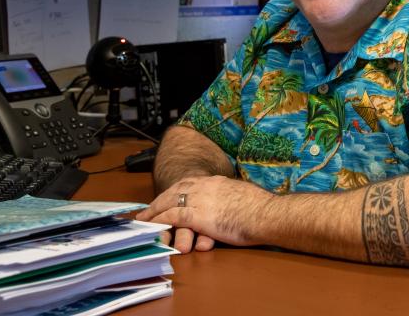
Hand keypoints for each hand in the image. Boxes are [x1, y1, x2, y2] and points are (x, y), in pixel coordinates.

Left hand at [136, 175, 271, 252]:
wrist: (266, 214)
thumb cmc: (262, 210)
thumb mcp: (243, 197)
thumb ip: (232, 198)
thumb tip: (231, 204)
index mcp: (218, 182)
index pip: (190, 183)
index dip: (175, 191)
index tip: (167, 198)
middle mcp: (206, 186)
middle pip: (176, 189)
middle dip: (160, 199)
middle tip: (147, 209)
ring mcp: (201, 199)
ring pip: (169, 201)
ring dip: (154, 210)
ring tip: (143, 219)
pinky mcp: (198, 215)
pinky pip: (171, 216)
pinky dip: (158, 220)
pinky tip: (151, 226)